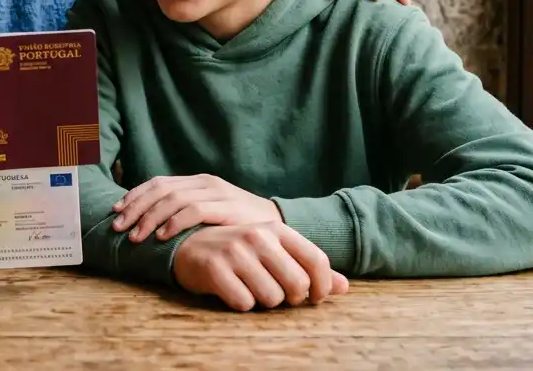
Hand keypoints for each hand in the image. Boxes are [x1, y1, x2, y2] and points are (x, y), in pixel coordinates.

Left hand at [112, 174, 280, 242]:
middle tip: (118, 226)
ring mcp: (218, 194)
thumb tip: (148, 221)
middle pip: (160, 190)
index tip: (116, 211)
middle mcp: (205, 183)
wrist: (279, 228)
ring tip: (135, 236)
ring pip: (174, 200)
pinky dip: (175, 223)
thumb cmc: (238, 224)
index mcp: (197, 181)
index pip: (158, 183)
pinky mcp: (228, 208)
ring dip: (150, 218)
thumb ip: (185, 211)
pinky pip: (195, 211)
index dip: (134, 196)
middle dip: (135, 208)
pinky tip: (162, 236)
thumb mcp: (210, 212)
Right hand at [173, 222, 349, 311]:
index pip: (317, 261)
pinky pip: (244, 303)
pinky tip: (231, 291)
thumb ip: (308, 267)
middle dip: (290, 298)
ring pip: (272, 298)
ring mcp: (235, 251)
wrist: (187, 246)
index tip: (312, 298)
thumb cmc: (237, 252)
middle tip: (276, 294)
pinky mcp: (215, 268)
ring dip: (263, 302)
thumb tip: (344, 287)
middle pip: (297, 284)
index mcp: (276, 228)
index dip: (321, 287)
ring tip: (250, 289)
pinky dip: (240, 304)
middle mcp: (258, 235)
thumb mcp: (273, 252)